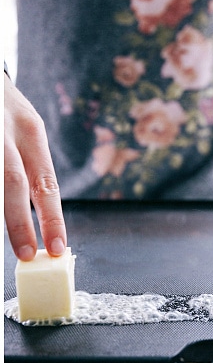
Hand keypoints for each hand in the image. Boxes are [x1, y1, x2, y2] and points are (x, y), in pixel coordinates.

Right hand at [4, 75, 66, 260]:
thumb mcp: (21, 127)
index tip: (57, 247)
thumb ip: (26, 164)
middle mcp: (4, 129)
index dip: (52, 218)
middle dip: (19, 223)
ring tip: (0, 240)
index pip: (46, 182)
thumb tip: (31, 215)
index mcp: (30, 130)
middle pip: (14, 182)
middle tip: (26, 254)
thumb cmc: (2, 108)